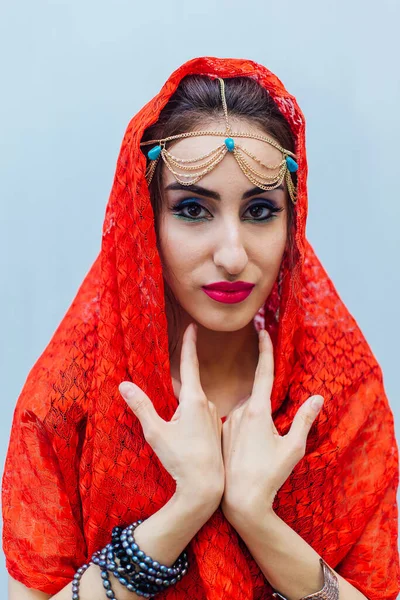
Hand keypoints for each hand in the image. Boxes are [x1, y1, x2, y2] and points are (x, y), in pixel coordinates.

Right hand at [119, 322, 223, 509]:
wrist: (206, 487)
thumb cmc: (181, 459)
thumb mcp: (155, 432)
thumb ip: (141, 406)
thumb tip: (124, 384)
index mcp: (193, 399)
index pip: (190, 364)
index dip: (190, 344)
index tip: (193, 326)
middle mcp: (207, 404)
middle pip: (186, 389)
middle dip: (176, 395)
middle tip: (170, 418)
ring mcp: (214, 417)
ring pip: (192, 405)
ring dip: (182, 413)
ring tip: (177, 438)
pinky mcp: (216, 430)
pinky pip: (199, 418)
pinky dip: (190, 423)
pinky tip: (186, 442)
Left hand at [221, 329, 323, 526]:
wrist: (240, 499)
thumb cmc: (269, 474)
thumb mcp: (294, 448)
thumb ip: (305, 420)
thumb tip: (317, 398)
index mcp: (257, 411)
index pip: (263, 373)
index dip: (265, 350)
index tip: (262, 331)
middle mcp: (239, 412)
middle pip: (257, 399)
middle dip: (265, 413)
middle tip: (268, 442)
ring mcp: (228, 422)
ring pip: (246, 412)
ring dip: (255, 424)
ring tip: (258, 454)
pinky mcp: (221, 433)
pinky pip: (235, 423)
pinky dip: (244, 431)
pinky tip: (247, 453)